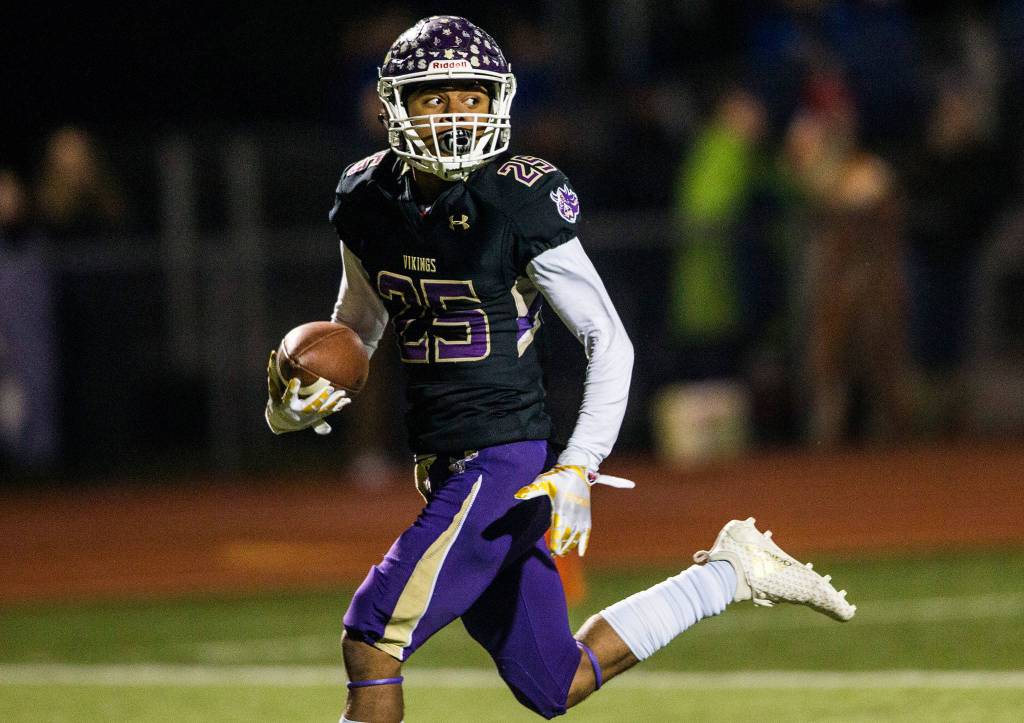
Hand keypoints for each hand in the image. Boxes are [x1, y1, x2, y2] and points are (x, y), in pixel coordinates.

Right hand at [264, 350, 350, 434]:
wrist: (284, 422)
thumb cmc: (278, 401)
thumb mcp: (274, 389)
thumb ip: (273, 373)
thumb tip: (272, 353)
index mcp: (287, 405)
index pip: (289, 396)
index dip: (292, 389)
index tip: (296, 380)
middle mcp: (299, 412)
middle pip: (311, 405)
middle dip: (321, 397)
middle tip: (330, 388)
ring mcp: (309, 416)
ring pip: (323, 409)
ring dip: (333, 401)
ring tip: (343, 393)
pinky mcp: (316, 417)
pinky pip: (328, 412)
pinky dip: (337, 406)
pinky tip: (347, 400)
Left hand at [514, 464, 633, 556]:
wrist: (578, 471)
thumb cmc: (559, 477)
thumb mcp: (544, 481)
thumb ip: (531, 490)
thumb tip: (517, 495)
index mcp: (562, 508)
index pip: (559, 530)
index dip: (557, 542)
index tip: (553, 552)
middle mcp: (573, 514)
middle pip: (567, 536)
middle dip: (561, 547)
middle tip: (554, 555)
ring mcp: (581, 516)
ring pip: (576, 537)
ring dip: (570, 546)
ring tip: (562, 553)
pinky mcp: (586, 515)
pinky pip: (586, 533)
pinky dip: (584, 544)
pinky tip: (580, 554)